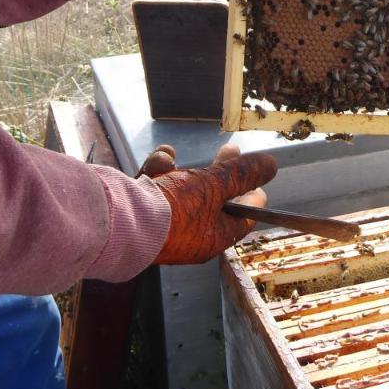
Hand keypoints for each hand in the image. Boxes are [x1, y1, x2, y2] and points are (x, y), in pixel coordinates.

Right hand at [141, 144, 277, 264]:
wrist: (117, 221)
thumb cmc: (174, 209)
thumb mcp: (215, 185)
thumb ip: (242, 174)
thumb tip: (270, 166)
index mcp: (213, 239)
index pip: (243, 219)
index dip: (252, 195)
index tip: (256, 178)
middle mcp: (190, 237)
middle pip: (213, 200)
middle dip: (219, 172)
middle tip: (230, 149)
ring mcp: (164, 225)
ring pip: (181, 188)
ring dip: (177, 169)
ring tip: (168, 161)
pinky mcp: (142, 213)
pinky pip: (157, 188)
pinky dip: (157, 172)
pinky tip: (156, 163)